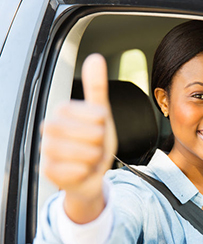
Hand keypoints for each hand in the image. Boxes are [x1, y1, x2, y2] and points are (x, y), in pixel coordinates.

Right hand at [41, 54, 117, 223]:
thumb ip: (96, 88)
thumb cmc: (93, 143)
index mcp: (63, 110)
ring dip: (95, 159)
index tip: (96, 130)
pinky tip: (81, 171)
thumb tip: (95, 58)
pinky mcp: (48, 171)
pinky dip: (86, 172)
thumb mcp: (100, 114)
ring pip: (88, 153)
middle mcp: (50, 127)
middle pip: (94, 134)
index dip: (104, 126)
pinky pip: (79, 170)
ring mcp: (47, 149)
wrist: (89, 175)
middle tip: (92, 146)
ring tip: (88, 158)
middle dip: (100, 144)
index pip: (98, 116)